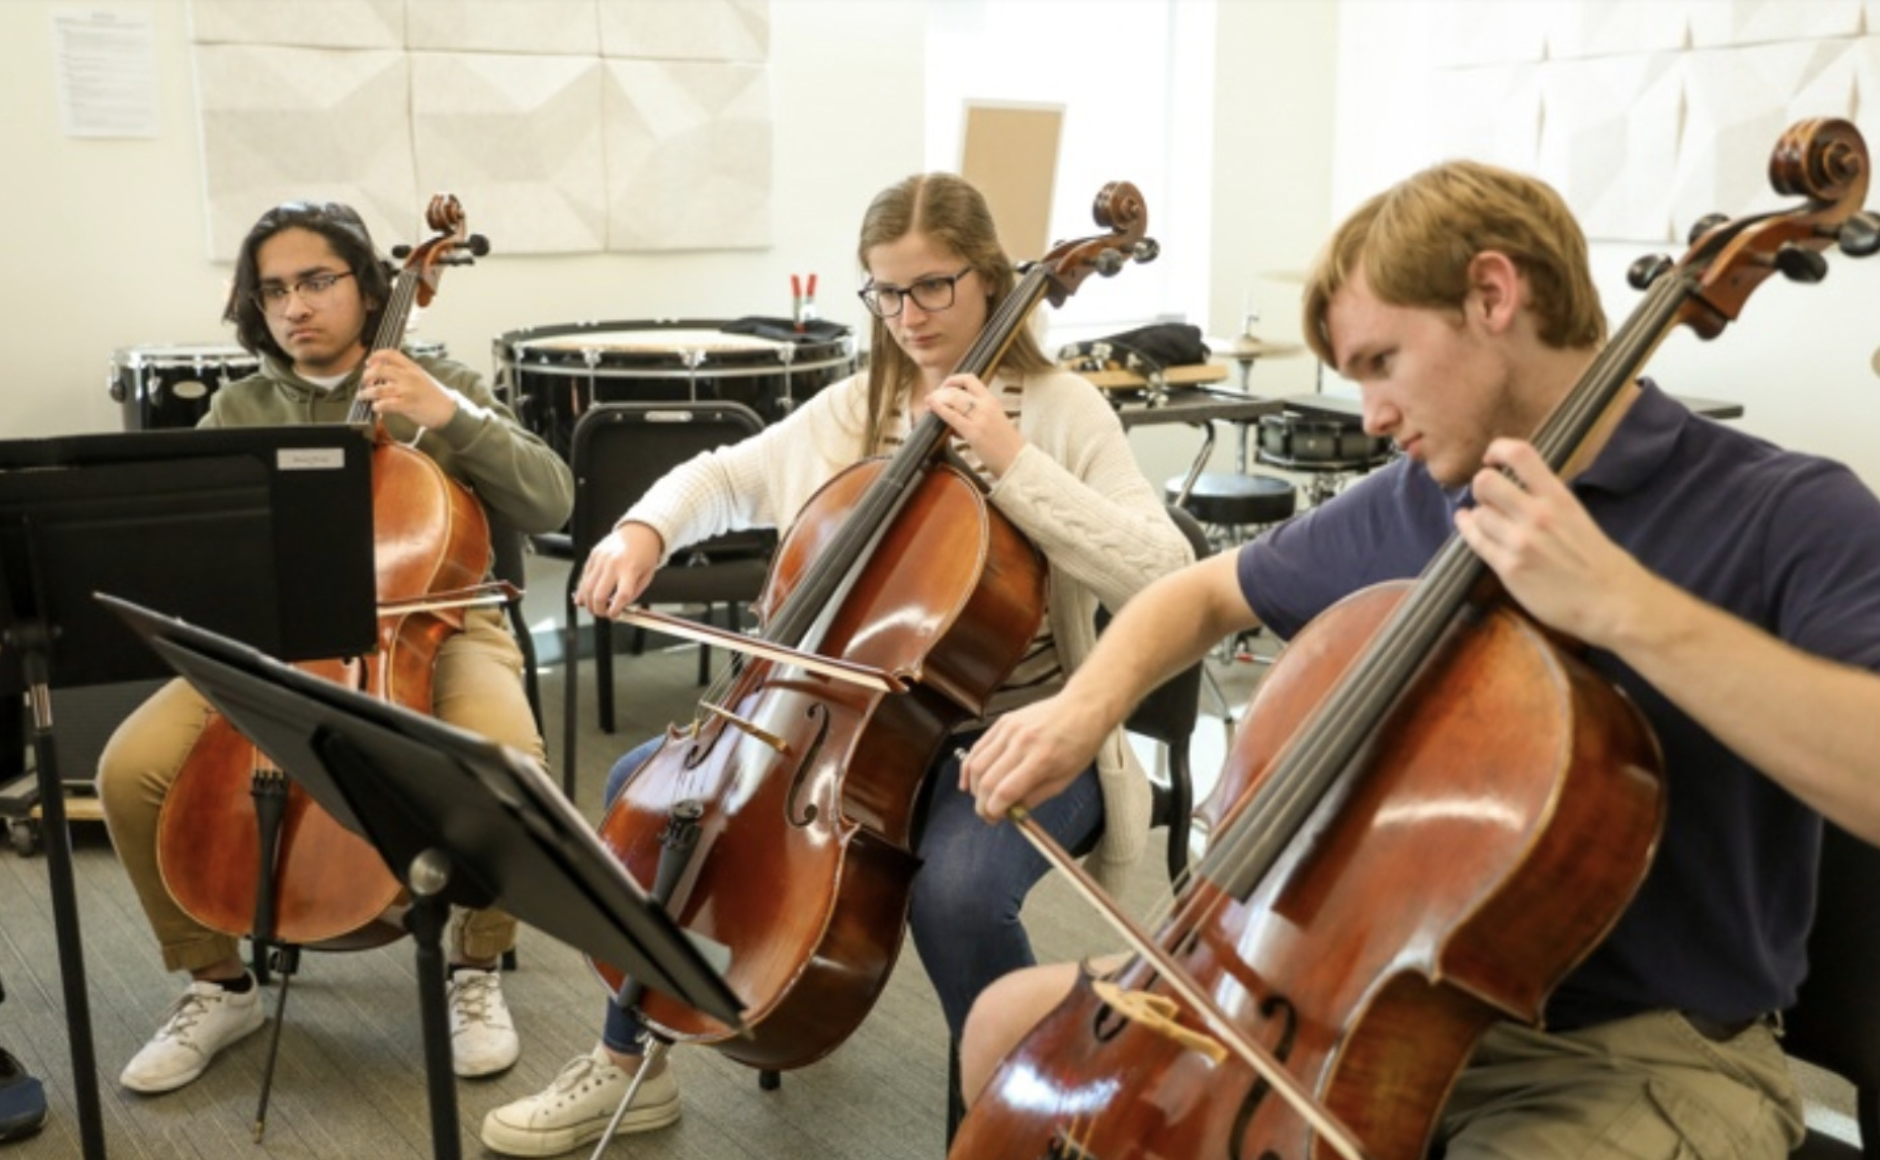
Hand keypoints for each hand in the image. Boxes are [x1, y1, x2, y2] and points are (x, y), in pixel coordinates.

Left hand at [359, 349, 457, 429]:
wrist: (448, 411)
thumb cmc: (434, 396)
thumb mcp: (422, 377)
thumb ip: (405, 373)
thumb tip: (385, 373)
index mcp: (412, 368)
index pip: (391, 354)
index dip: (376, 356)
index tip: (368, 362)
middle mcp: (409, 377)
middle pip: (380, 370)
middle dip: (367, 376)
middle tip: (364, 382)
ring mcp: (407, 391)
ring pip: (379, 389)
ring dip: (366, 393)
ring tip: (362, 396)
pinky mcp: (407, 405)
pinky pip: (385, 404)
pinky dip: (377, 406)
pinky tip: (375, 408)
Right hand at [575, 522, 664, 617]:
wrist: (639, 531)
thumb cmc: (645, 554)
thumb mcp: (647, 576)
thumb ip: (633, 593)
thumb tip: (619, 607)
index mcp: (630, 570)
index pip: (621, 596)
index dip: (615, 610)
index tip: (614, 615)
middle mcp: (613, 564)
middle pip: (599, 595)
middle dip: (598, 610)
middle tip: (602, 613)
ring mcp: (601, 559)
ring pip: (587, 587)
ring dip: (588, 602)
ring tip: (593, 608)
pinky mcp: (594, 555)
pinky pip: (584, 575)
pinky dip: (582, 589)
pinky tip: (584, 597)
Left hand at [929, 373, 1023, 475]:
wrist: (1018, 460)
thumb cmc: (1007, 446)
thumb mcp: (995, 421)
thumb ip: (979, 414)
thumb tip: (958, 417)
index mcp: (992, 401)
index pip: (970, 379)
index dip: (954, 379)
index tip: (945, 386)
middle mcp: (986, 406)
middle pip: (957, 389)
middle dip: (940, 392)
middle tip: (932, 398)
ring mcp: (980, 418)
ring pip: (952, 399)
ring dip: (937, 399)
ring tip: (929, 404)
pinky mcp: (974, 432)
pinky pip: (951, 416)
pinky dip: (939, 409)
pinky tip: (931, 409)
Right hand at [959, 695, 1110, 821]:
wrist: (1082, 707)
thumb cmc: (1079, 743)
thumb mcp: (1065, 779)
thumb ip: (1035, 797)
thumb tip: (1011, 812)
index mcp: (1042, 759)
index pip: (1005, 791)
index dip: (994, 810)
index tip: (994, 818)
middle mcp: (1022, 742)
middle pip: (986, 780)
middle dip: (981, 803)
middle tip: (986, 813)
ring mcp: (1009, 729)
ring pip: (976, 764)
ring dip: (974, 787)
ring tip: (981, 798)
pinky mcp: (1003, 721)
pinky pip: (978, 747)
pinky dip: (969, 766)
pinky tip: (969, 780)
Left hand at [1454, 438, 1660, 648]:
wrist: (1611, 602)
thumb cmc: (1598, 561)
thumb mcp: (1577, 516)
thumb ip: (1547, 499)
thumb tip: (1515, 487)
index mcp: (1558, 497)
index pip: (1520, 454)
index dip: (1498, 450)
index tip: (1492, 458)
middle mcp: (1537, 515)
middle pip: (1485, 482)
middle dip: (1481, 486)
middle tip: (1487, 497)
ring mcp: (1520, 543)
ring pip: (1477, 514)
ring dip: (1478, 515)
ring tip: (1488, 521)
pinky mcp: (1509, 569)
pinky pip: (1476, 542)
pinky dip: (1468, 530)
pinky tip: (1467, 524)